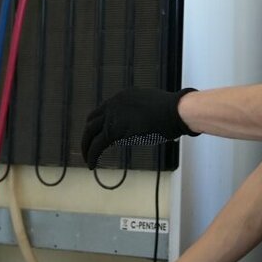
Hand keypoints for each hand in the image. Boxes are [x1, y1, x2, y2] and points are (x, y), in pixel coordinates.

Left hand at [81, 88, 197, 168]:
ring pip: (90, 133)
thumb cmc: (172, 111)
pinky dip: (92, 155)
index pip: (103, 110)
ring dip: (87, 147)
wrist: (174, 111)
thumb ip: (143, 115)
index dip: (99, 124)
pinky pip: (97, 145)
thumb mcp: (152, 108)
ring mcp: (113, 116)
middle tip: (88, 147)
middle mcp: (114, 103)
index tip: (98, 134)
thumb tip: (145, 127)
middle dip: (88, 135)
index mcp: (123, 96)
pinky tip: (93, 165)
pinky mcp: (114, 130)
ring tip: (88, 159)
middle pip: (92, 121)